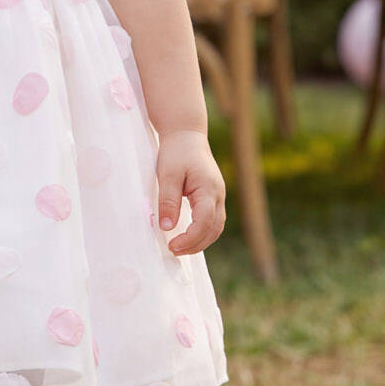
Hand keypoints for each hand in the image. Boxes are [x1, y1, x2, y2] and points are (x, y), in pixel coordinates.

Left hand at [155, 129, 225, 254]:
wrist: (186, 134)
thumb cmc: (176, 151)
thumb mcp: (167, 175)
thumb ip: (168, 201)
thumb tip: (166, 228)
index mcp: (209, 189)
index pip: (205, 222)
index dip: (190, 239)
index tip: (172, 246)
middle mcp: (218, 194)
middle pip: (214, 229)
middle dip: (196, 244)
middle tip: (174, 251)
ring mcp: (218, 195)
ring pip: (216, 226)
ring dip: (200, 240)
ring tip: (179, 247)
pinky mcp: (213, 196)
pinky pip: (212, 219)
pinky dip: (202, 232)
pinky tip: (186, 236)